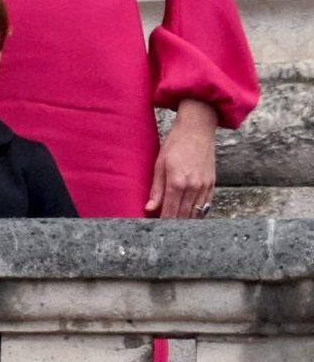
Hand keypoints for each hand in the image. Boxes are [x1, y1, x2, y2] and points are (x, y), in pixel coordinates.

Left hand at [146, 99, 217, 218]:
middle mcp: (194, 187)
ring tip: (175, 227)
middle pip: (184, 216)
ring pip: (196, 213)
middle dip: (174, 225)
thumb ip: (156, 189)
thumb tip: (149, 209)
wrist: (197, 130)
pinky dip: (197, 213)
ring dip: (186, 221)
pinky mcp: (213, 185)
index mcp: (178, 182)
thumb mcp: (159, 164)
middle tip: (165, 232)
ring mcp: (205, 187)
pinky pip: (205, 206)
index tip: (156, 230)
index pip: (170, 212)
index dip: (163, 223)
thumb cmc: (175, 144)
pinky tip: (189, 216)